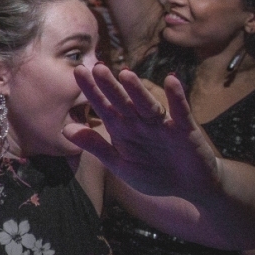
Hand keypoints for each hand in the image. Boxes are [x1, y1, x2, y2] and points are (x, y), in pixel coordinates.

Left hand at [63, 65, 220, 197]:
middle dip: (110, 86)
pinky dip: (176, 97)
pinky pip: (180, 112)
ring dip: (137, 90)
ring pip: (147, 104)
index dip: (92, 90)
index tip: (78, 72)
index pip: (103, 106)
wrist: (189, 187)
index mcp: (122, 128)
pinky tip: (171, 80)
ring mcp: (162, 124)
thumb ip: (96, 147)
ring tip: (125, 74)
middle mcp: (140, 121)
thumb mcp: (120, 165)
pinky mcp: (185, 130)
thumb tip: (65, 130)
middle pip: (122, 101)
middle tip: (96, 67)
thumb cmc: (153, 174)